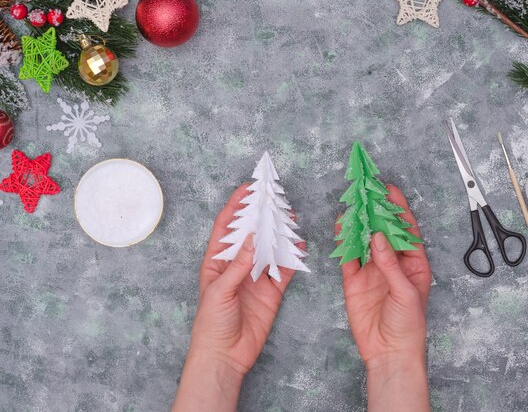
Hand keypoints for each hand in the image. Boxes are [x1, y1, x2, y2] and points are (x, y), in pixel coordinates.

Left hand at [173, 184, 303, 411]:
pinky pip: (284, 270)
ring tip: (291, 218)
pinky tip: (300, 247)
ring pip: (270, 249)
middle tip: (275, 200)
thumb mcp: (220, 290)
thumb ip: (238, 265)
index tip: (247, 189)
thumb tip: (251, 238)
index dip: (235, 207)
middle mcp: (237, 265)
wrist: (225, 355)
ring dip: (279, 235)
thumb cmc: (211, 323)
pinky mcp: (271, 291)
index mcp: (217, 262)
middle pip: (251, 234)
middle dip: (262, 217)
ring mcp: (255, 277)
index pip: (226, 227)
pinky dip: (293, 259)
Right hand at [336, 185, 431, 411]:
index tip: (389, 190)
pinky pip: (348, 256)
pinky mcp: (354, 280)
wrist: (389, 351)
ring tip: (351, 204)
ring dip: (357, 223)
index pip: (405, 230)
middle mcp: (391, 262)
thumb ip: (391, 264)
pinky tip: (341, 227)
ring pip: (363, 240)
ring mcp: (372, 270)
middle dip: (374, 211)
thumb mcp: (406, 292)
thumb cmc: (409, 325)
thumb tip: (379, 238)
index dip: (398, 209)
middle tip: (366, 191)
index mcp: (412, 263)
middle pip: (382, 230)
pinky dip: (343, 242)